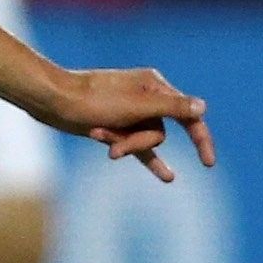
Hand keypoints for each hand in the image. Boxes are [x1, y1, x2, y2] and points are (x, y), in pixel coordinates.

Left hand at [42, 66, 215, 182]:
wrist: (54, 101)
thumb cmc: (94, 101)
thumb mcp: (137, 106)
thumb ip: (172, 108)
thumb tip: (202, 108)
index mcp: (155, 85)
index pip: (189, 114)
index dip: (201, 139)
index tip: (208, 163)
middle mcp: (146, 96)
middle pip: (160, 132)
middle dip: (138, 143)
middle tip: (115, 146)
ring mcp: (132, 113)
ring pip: (143, 141)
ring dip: (123, 144)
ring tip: (99, 137)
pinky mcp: (118, 127)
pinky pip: (139, 148)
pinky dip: (150, 160)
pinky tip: (170, 177)